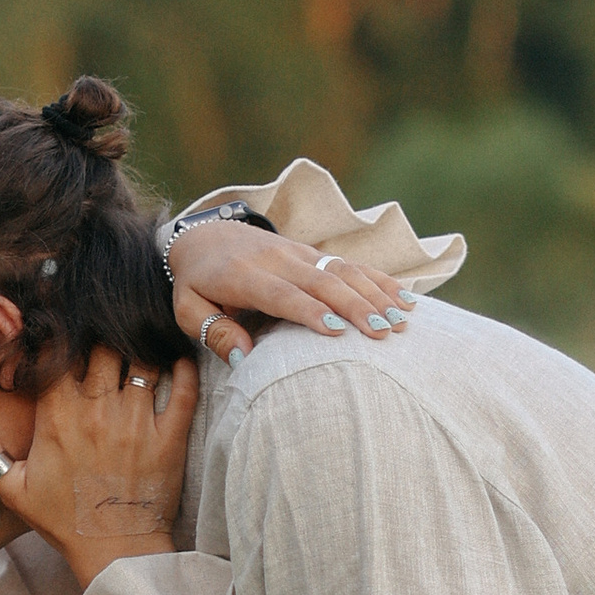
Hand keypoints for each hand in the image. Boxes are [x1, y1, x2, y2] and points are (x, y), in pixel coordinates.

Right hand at [0, 344, 197, 588]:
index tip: (60, 318)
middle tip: (104, 326)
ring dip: (141, 346)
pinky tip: (177, 358)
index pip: (56, 353)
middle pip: (104, 346)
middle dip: (102, 332)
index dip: (58, 330)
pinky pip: (182, 389)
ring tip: (139, 339)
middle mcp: (98, 412)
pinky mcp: (169, 437)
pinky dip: (182, 368)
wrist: (115, 551)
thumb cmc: (64, 520)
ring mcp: (137, 422)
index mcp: (58, 418)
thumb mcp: (13, 489)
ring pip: (142, 360)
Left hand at [169, 224, 416, 366]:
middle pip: (322, 282)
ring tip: (403, 318)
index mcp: (243, 276)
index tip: (336, 331)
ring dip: (375, 293)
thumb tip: (244, 357)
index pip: (282, 294)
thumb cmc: (196, 284)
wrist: (204, 237)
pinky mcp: (312, 253)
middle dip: (355, 306)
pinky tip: (406, 297)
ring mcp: (298, 253)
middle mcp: (276, 259)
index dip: (310, 311)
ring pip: (342, 270)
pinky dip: (380, 279)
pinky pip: (350, 264)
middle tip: (384, 332)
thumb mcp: (188, 310)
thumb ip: (214, 332)